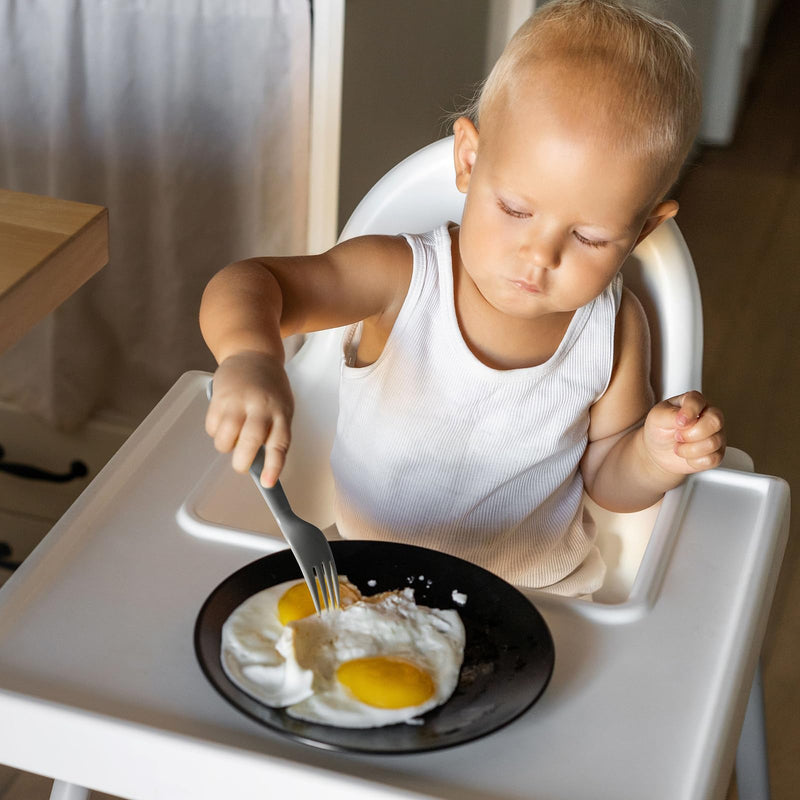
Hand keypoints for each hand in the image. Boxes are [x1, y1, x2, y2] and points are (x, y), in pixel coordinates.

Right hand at [205, 351, 293, 485]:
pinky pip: (211, 427)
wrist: (253, 354)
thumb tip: (260, 464)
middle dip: (242, 462)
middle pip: (249, 442)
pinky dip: (215, 431)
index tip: (267, 483)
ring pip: (225, 439)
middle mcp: (261, 406)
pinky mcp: (219, 397)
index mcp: (281, 412)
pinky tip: (224, 419)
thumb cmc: (270, 387)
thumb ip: (274, 432)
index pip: (279, 444)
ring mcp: (238, 401)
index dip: (273, 466)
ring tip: (232, 436)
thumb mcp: (281, 408)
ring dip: (226, 445)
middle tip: (241, 466)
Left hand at [643, 391, 725, 476]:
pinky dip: (694, 461)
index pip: (699, 401)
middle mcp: (709, 416)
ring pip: (713, 442)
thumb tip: (684, 419)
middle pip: (715, 421)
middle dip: (692, 433)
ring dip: (689, 449)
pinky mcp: (716, 453)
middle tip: (677, 436)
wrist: (657, 453)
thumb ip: (670, 414)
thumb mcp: (657, 417)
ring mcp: (715, 434)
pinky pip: (712, 459)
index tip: (678, 423)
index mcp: (693, 402)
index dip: (689, 412)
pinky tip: (686, 456)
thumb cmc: (658, 430)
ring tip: (678, 447)